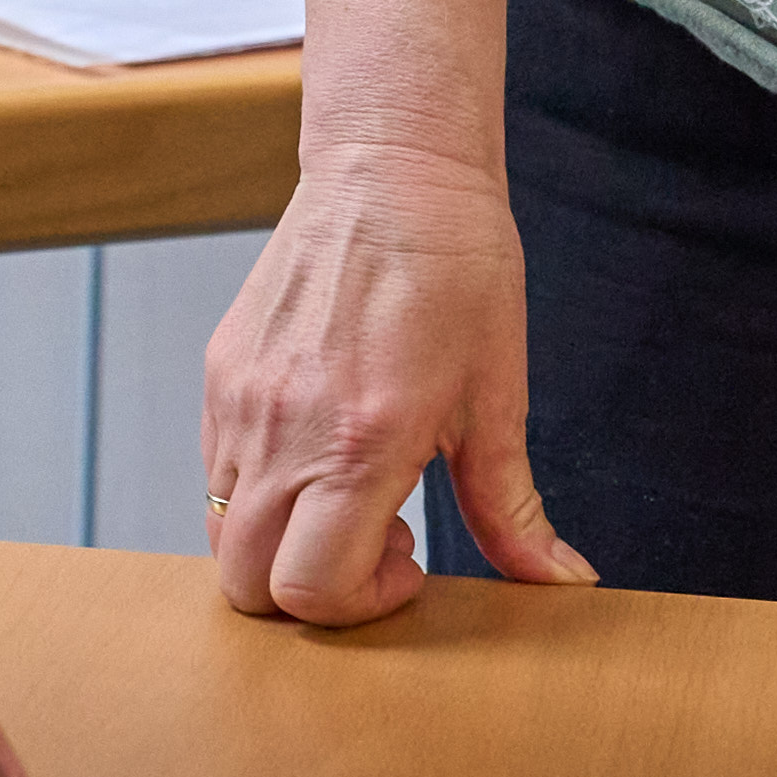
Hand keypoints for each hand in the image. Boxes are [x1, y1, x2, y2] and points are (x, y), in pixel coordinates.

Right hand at [202, 144, 591, 626]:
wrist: (392, 171)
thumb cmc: (457, 271)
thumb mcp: (498, 400)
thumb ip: (511, 509)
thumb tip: (561, 581)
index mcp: (358, 443)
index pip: (311, 590)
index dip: (360, 605)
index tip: (410, 561)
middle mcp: (281, 429)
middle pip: (247, 584)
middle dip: (311, 592)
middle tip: (377, 540)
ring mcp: (238, 401)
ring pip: (222, 531)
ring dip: (281, 542)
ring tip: (349, 491)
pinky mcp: (220, 374)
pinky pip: (216, 471)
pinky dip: (260, 491)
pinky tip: (321, 448)